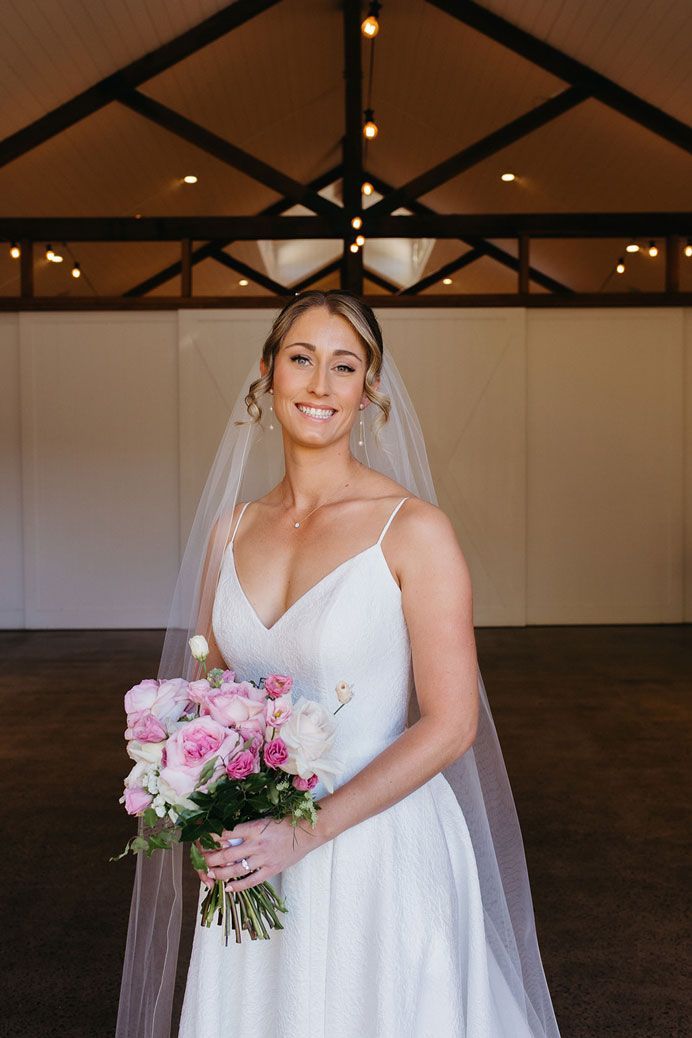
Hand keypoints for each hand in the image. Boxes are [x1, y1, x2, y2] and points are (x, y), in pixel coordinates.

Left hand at [198, 816, 320, 891]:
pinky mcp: (271, 870)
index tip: (201, 840)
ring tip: (210, 875)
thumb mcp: (263, 820)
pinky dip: (238, 886)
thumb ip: (246, 830)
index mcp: (253, 828)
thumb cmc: (284, 823)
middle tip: (200, 861)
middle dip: (210, 858)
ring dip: (220, 873)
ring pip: (235, 870)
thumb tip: (225, 836)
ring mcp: (264, 858)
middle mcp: (256, 844)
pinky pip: (251, 881)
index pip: (225, 833)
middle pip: (226, 854)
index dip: (210, 838)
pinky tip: (228, 888)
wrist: (307, 832)